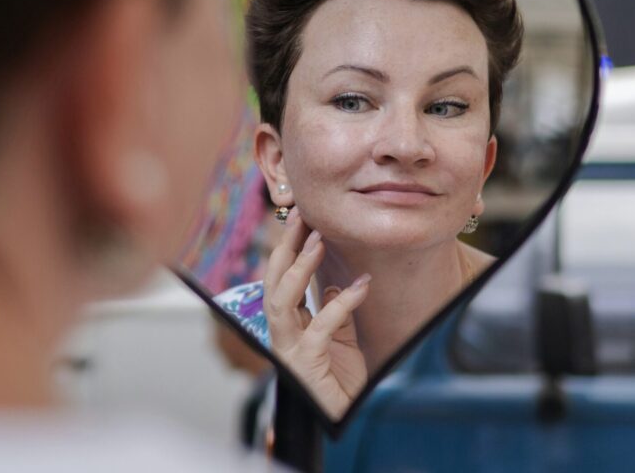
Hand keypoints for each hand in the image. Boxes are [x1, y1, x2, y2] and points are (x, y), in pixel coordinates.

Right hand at [263, 208, 369, 418]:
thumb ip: (331, 310)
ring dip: (299, 268)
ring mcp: (289, 348)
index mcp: (287, 324)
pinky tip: (361, 285)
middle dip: (285, 247)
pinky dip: (340, 303)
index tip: (300, 217)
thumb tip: (329, 284)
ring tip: (317, 240)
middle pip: (272, 281)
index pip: (280, 278)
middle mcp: (281, 333)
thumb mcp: (338, 337)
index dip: (287, 248)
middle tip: (301, 217)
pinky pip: (320, 326)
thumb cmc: (338, 381)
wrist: (343, 418)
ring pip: (281, 300)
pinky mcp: (307, 363)